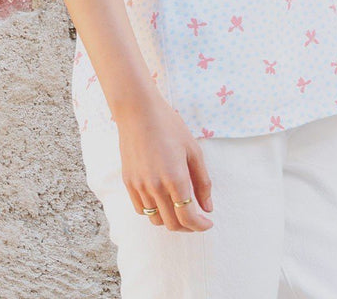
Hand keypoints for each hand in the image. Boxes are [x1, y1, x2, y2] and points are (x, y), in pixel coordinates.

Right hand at [115, 95, 213, 231]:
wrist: (138, 111)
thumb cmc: (169, 126)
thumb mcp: (193, 150)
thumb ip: (202, 181)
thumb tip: (208, 208)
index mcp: (175, 178)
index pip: (188, 217)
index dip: (200, 226)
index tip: (208, 223)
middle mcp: (156, 187)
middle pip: (173, 223)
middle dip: (188, 226)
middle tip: (196, 217)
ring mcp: (139, 186)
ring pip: (156, 220)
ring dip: (171, 220)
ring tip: (180, 209)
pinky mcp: (128, 182)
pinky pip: (141, 210)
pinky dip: (154, 213)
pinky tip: (163, 201)